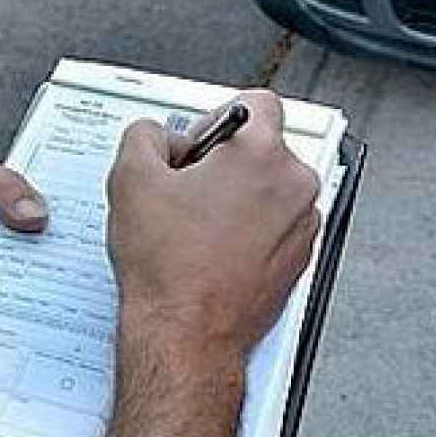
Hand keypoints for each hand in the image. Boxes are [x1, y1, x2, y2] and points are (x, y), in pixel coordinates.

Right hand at [106, 90, 321, 366]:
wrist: (187, 334)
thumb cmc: (170, 269)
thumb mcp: (131, 179)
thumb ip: (144, 134)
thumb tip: (157, 136)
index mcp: (263, 154)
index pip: (257, 102)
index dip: (218, 118)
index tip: (198, 145)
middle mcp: (295, 186)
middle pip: (263, 149)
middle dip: (226, 163)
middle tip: (188, 190)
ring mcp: (303, 226)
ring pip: (271, 190)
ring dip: (239, 199)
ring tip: (198, 227)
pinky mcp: (299, 260)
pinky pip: (276, 227)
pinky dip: (250, 232)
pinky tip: (214, 251)